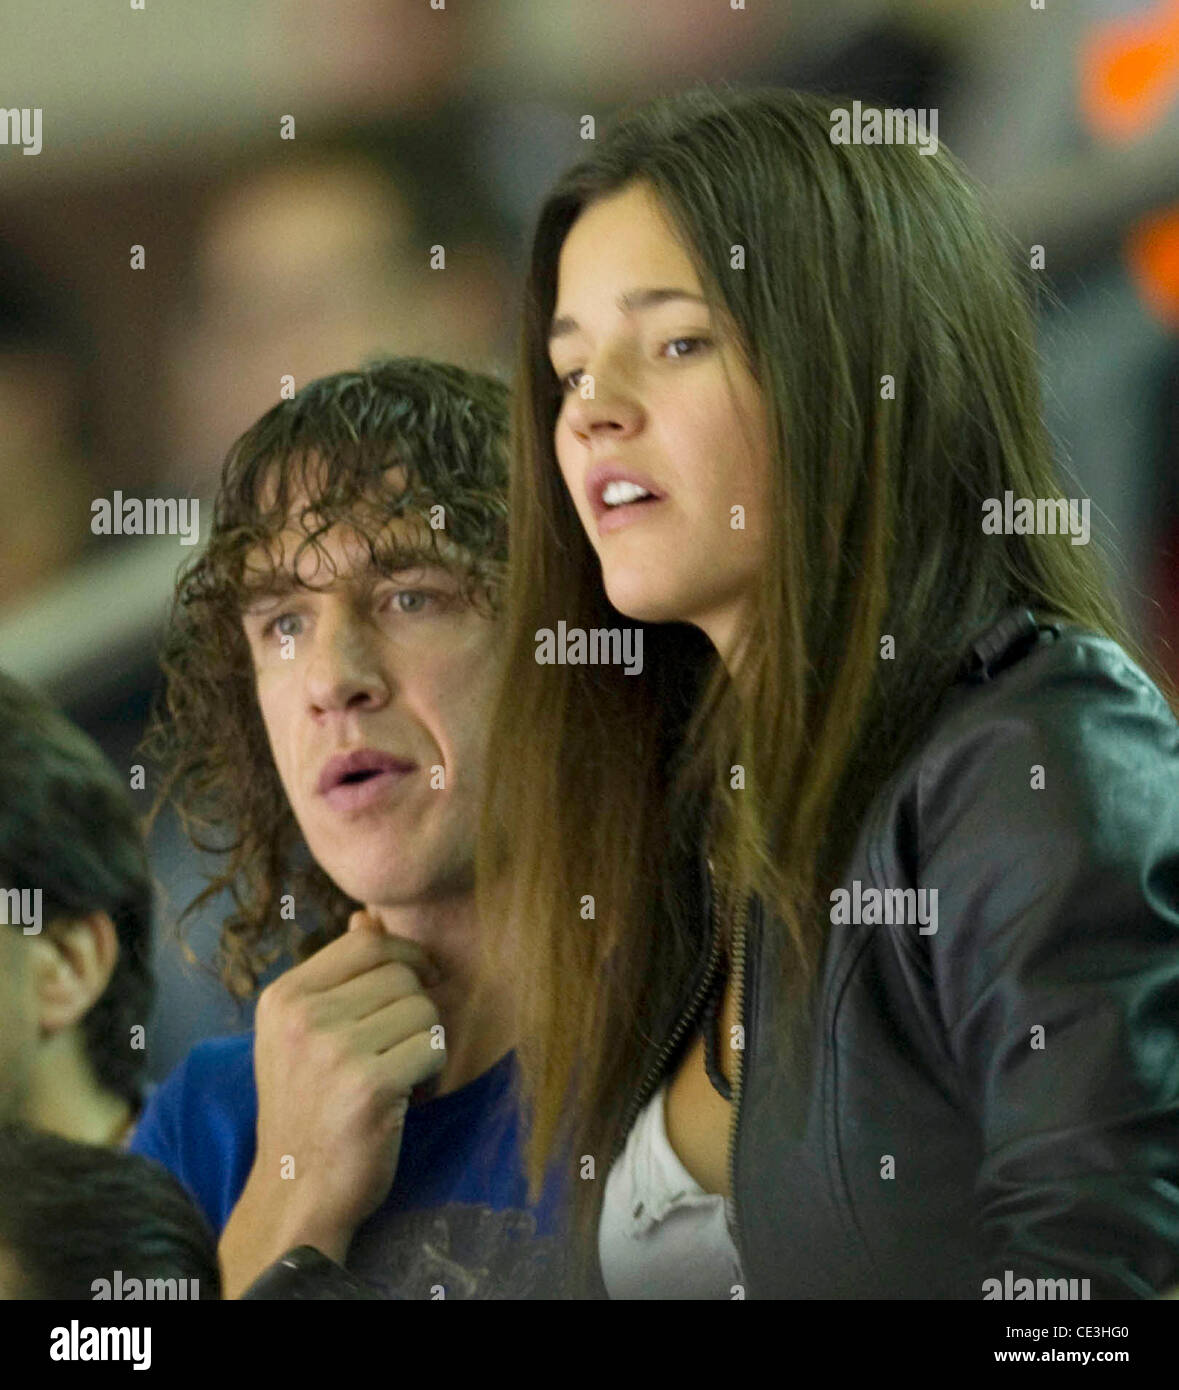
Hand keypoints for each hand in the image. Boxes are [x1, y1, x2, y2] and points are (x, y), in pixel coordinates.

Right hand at [218, 910, 444, 1295]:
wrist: (296, 1192)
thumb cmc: (309, 1108)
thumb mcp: (302, 1036)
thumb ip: (337, 975)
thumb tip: (369, 918)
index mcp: (283, 998)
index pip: (367, 944)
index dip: (404, 956)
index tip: (417, 981)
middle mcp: (303, 1018)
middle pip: (402, 974)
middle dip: (413, 1008)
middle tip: (395, 1048)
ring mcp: (334, 1051)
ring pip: (423, 1008)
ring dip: (423, 1041)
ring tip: (396, 1073)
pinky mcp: (370, 1086)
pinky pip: (433, 1046)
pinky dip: (431, 1071)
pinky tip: (405, 1095)